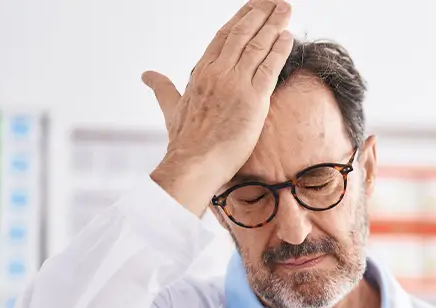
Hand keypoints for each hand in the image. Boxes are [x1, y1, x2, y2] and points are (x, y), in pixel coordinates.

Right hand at [144, 0, 293, 214]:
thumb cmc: (184, 141)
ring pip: (257, 46)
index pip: (223, 37)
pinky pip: (269, 68)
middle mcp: (217, 72)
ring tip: (285, 8)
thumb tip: (148, 75)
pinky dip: (279, 50)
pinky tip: (288, 36)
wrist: (192, 163)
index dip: (240, 19)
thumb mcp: (171, 108)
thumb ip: (163, 88)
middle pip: (241, 34)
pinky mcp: (252, 99)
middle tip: (275, 0)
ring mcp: (234, 84)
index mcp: (200, 72)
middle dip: (260, 14)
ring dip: (273, 24)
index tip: (252, 6)